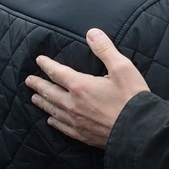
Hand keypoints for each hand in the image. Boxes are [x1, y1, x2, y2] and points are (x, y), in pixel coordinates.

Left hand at [25, 28, 149, 147]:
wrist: (140, 129)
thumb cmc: (132, 97)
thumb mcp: (122, 67)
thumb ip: (105, 49)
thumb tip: (91, 33)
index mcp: (81, 86)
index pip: (58, 73)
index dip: (47, 65)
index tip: (39, 60)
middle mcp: (74, 104)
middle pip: (51, 92)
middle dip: (39, 85)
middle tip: (29, 81)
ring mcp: (77, 121)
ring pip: (53, 110)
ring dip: (43, 102)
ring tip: (34, 98)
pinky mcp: (83, 135)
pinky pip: (63, 127)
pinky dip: (54, 121)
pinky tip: (51, 120)